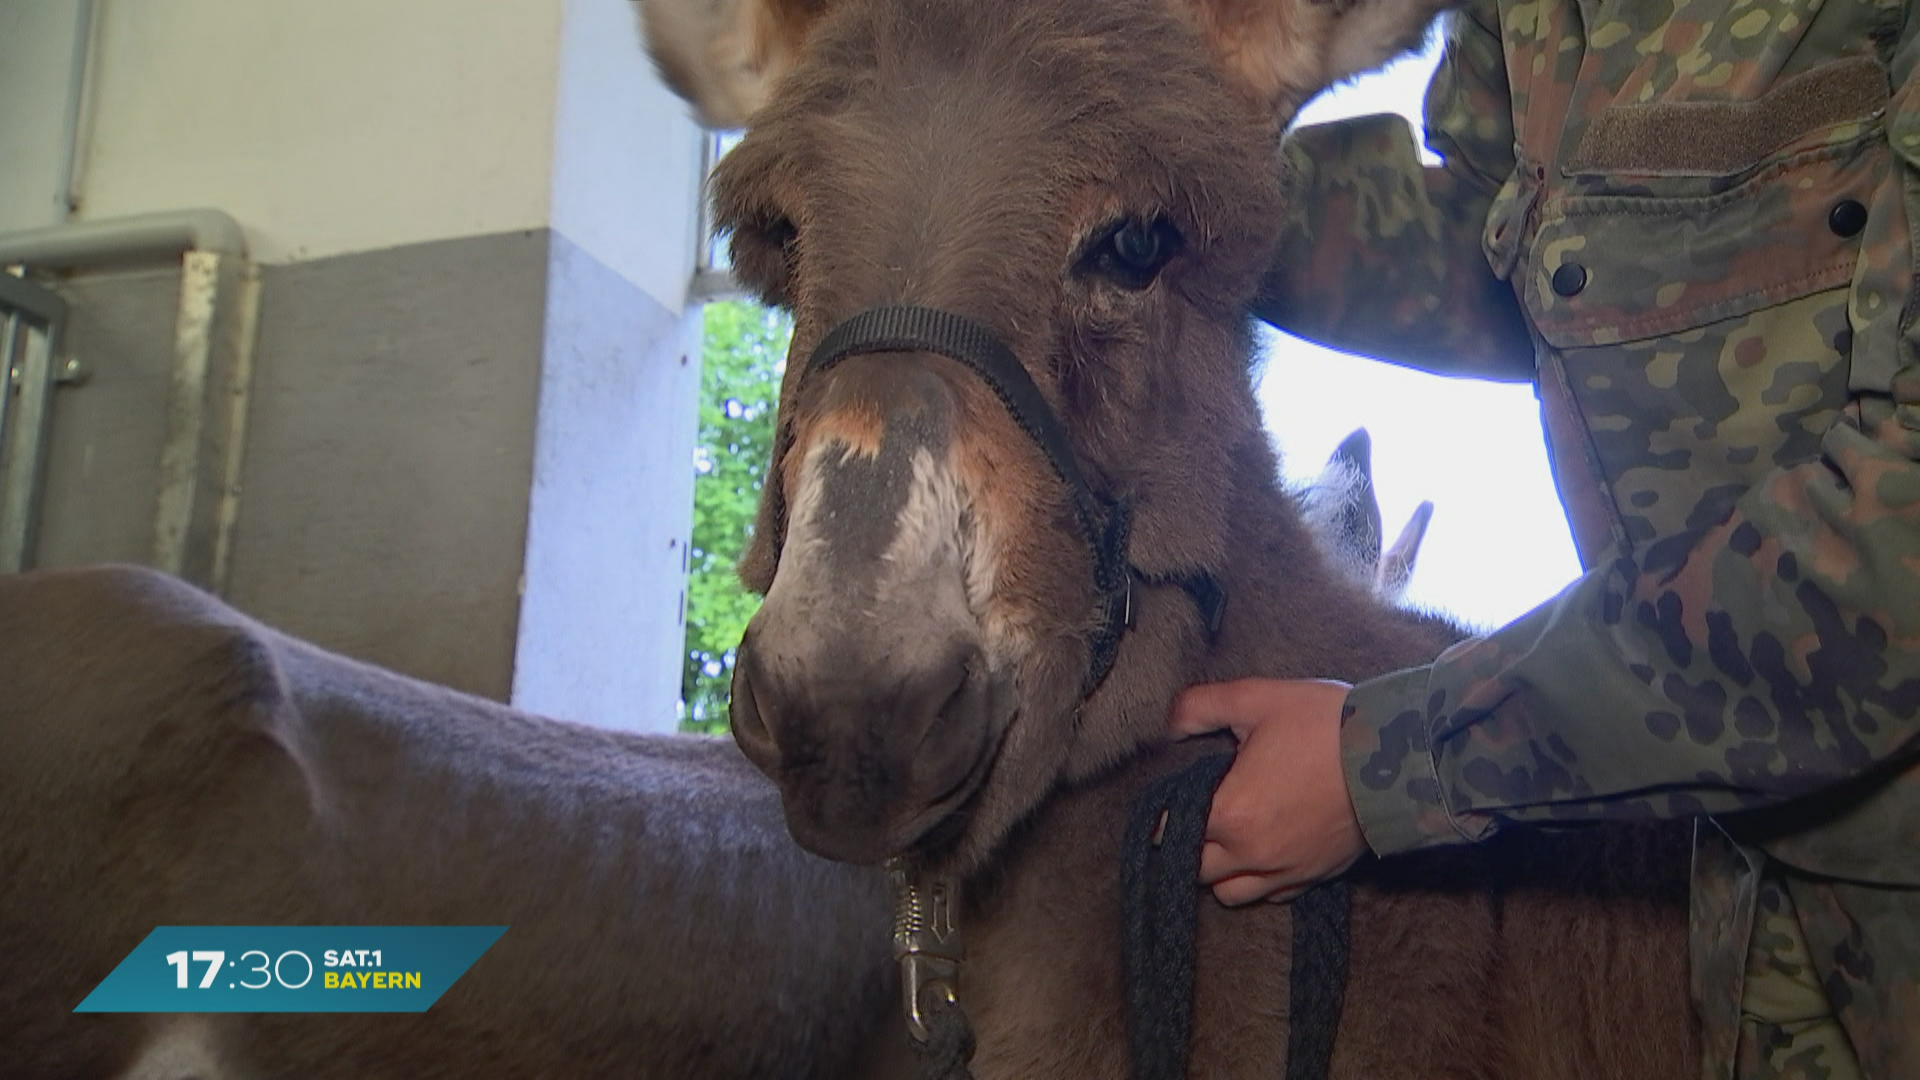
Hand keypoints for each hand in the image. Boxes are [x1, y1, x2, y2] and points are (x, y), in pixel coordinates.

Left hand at [1169, 678, 1366, 905]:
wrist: (1400, 754)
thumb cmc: (1325, 724)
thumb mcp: (1256, 698)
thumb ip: (1199, 706)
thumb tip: (1169, 725)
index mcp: (1229, 813)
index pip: (1169, 831)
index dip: (1163, 815)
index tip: (1168, 799)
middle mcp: (1253, 854)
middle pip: (1195, 870)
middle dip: (1188, 845)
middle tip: (1197, 814)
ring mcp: (1287, 871)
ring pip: (1231, 893)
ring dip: (1221, 872)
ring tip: (1229, 838)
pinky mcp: (1316, 877)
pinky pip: (1273, 896)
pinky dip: (1261, 881)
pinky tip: (1265, 849)